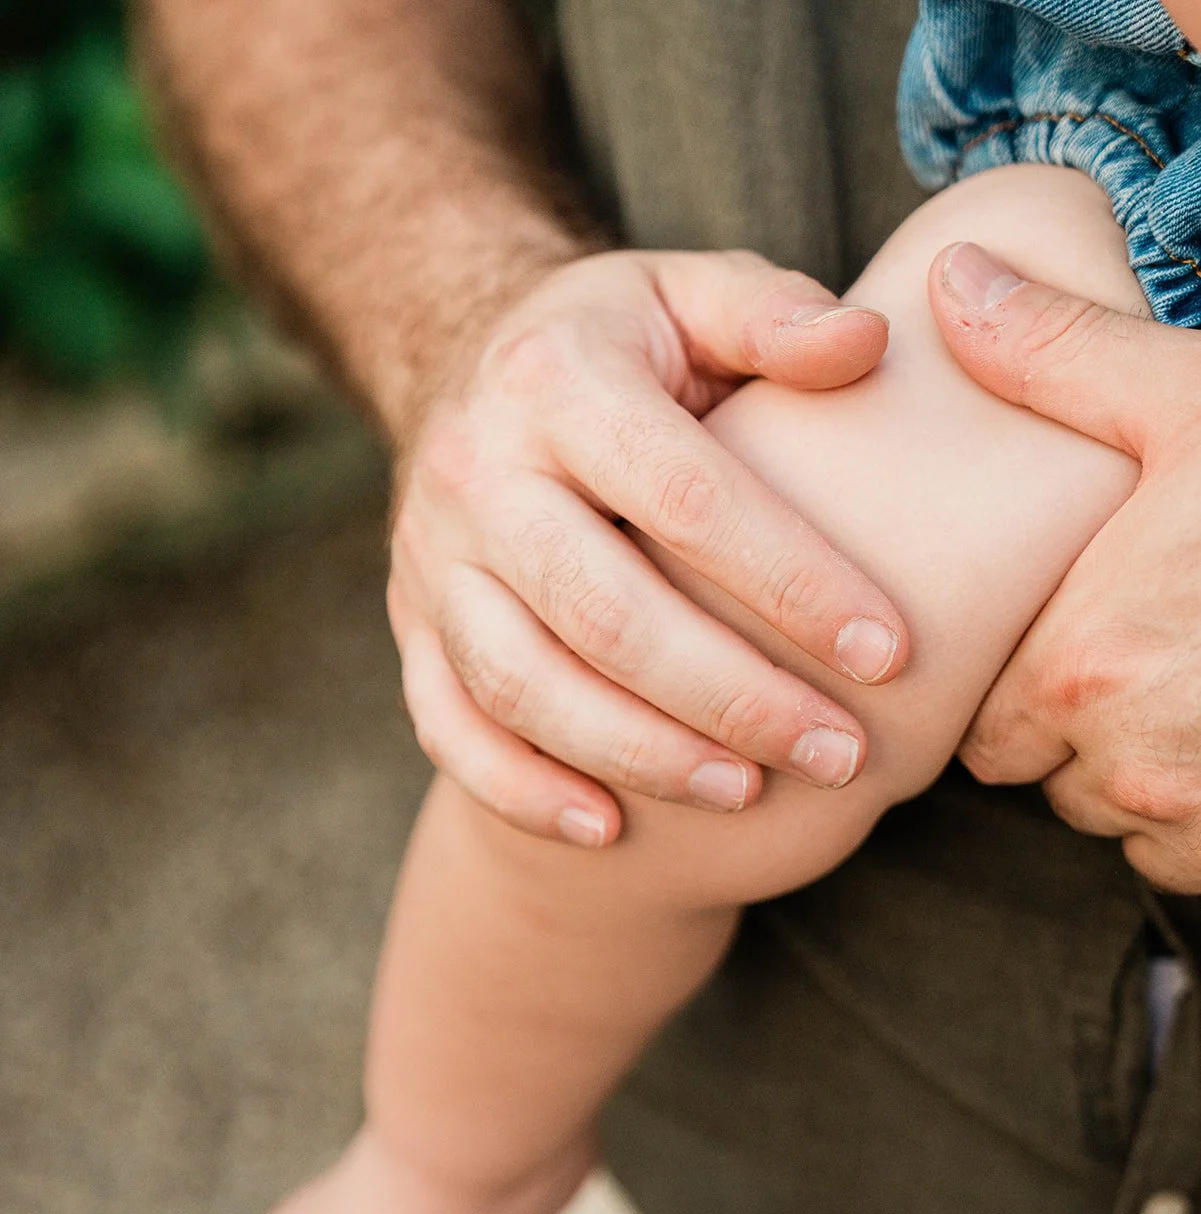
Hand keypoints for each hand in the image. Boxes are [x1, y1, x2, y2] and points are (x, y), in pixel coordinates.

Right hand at [391, 248, 908, 845]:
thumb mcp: (688, 295)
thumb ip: (773, 314)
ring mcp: (432, 562)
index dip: (791, 582)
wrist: (464, 364)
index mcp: (558, 383)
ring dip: (640, 755)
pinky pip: (447, 727)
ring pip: (523, 684)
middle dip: (732, 697)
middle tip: (841, 754)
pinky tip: (608, 827)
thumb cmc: (617, 346)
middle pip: (603, 612)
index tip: (889, 652)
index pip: (685, 497)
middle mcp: (477, 474)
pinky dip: (521, 790)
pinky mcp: (411, 629)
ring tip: (747, 793)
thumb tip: (865, 347)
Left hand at [931, 242, 1200, 891]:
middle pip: (1052, 779)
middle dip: (1082, 734)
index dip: (1025, 689)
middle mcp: (1128, 765)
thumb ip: (1059, 358)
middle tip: (1152, 657)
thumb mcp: (1194, 405)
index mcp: (1083, 667)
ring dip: (1148, 777)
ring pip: (1125, 821)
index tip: (1074, 644)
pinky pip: (1189, 861)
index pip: (988, 730)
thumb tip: (951, 279)